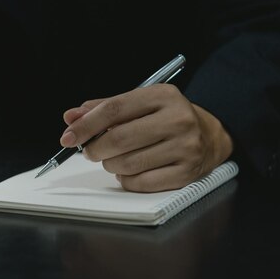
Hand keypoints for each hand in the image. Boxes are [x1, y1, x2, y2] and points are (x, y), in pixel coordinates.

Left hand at [60, 84, 232, 191]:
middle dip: (95, 148)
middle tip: (90, 151)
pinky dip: (126, 180)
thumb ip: (104, 108)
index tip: (67, 136)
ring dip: (110, 165)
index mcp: (163, 96)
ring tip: (115, 158)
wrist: (211, 135)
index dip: (85, 124)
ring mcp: (185, 147)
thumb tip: (71, 117)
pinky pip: (140, 183)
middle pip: (119, 139)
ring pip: (127, 164)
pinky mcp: (186, 173)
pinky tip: (130, 170)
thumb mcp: (139, 104)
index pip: (114, 109)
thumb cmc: (166, 119)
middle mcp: (178, 119)